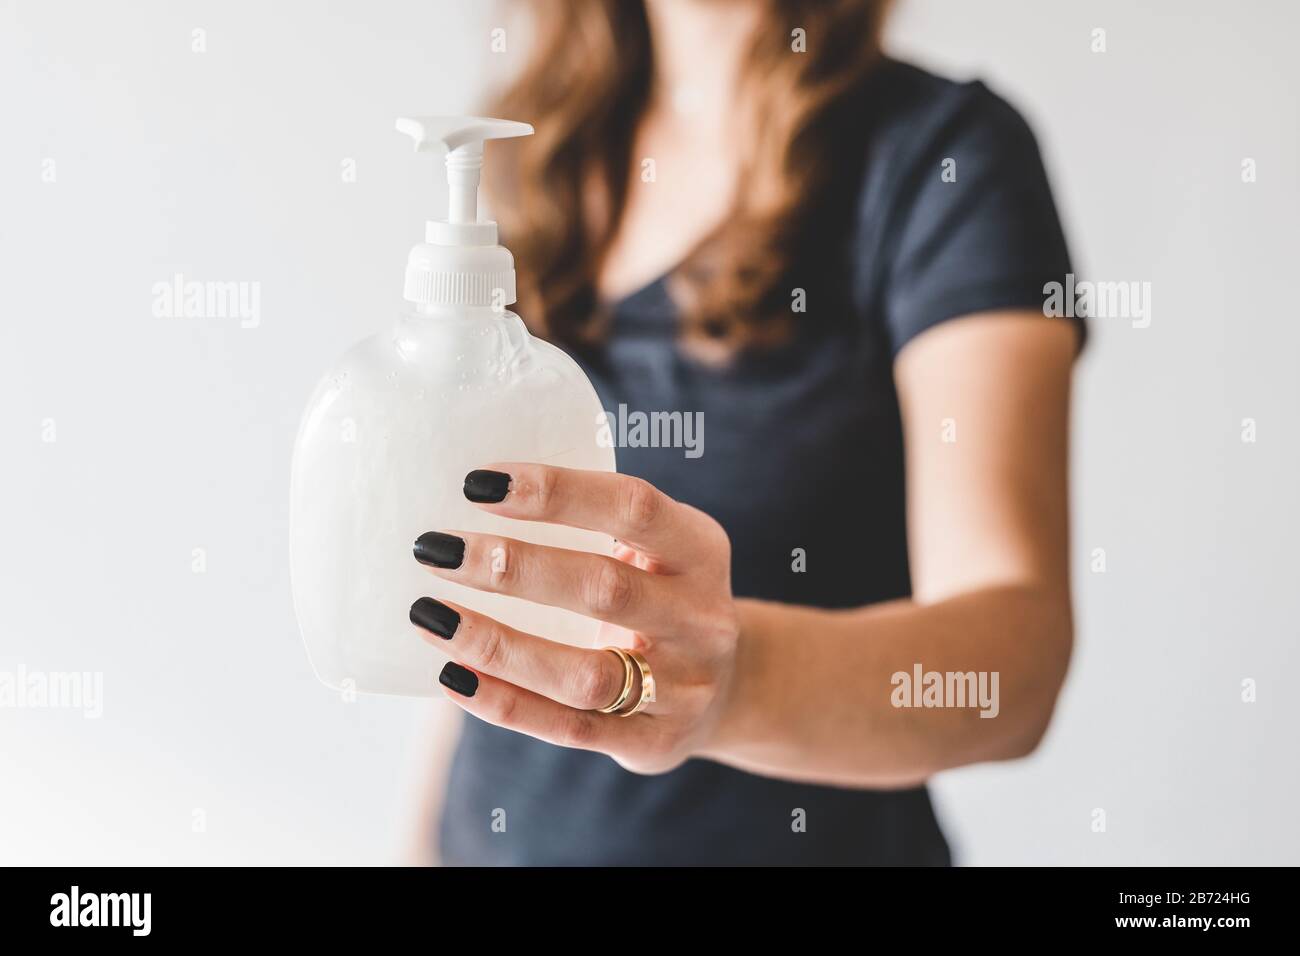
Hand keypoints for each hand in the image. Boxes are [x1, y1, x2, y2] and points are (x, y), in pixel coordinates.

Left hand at [410, 464, 739, 773]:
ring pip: (582, 674)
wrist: (731, 686)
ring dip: (497, 645)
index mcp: (700, 550)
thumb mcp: (656, 548)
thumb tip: (474, 491)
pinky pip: (568, 728)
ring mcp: (682, 689)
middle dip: (511, 568)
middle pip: (603, 589)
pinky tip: (453, 675)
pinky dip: (504, 702)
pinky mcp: (651, 743)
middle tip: (436, 549)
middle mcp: (701, 619)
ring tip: (430, 615)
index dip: (558, 492)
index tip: (477, 482)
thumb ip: (594, 522)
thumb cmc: (662, 594)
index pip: (633, 508)